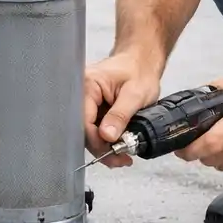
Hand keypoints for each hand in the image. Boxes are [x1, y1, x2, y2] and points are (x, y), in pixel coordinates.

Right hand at [84, 51, 163, 168]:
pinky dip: (107, 139)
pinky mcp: (92, 110)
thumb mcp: (136, 94)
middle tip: (119, 160)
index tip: (112, 153)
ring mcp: (85, 103)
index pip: (83, 121)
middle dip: (101, 148)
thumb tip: (107, 136)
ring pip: (89, 132)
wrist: (141, 63)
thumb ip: (121, 114)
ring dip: (105, 146)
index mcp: (87, 85)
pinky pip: (95, 128)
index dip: (97, 141)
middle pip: (83, 129)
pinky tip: (118, 147)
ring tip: (122, 157)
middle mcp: (80, 94)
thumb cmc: (139, 71)